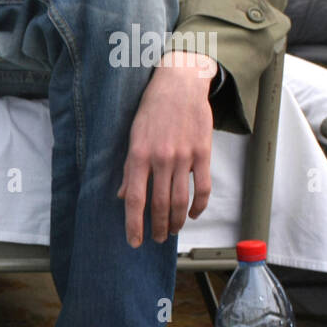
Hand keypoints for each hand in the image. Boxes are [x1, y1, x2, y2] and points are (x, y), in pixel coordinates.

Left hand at [118, 52, 217, 246]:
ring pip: (180, 200)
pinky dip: (199, 206)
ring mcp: (183, 157)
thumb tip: (123, 196)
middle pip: (158, 204)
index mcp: (138, 155)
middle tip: (156, 239)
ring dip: (175, 221)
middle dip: (156, 227)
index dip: (133, 224)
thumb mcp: (132, 137)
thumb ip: (129, 169)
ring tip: (171, 231)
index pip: (134, 199)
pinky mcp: (203, 153)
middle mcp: (161, 159)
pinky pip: (203, 187)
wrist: (179, 85)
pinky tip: (193, 214)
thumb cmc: (151, 111)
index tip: (134, 242)